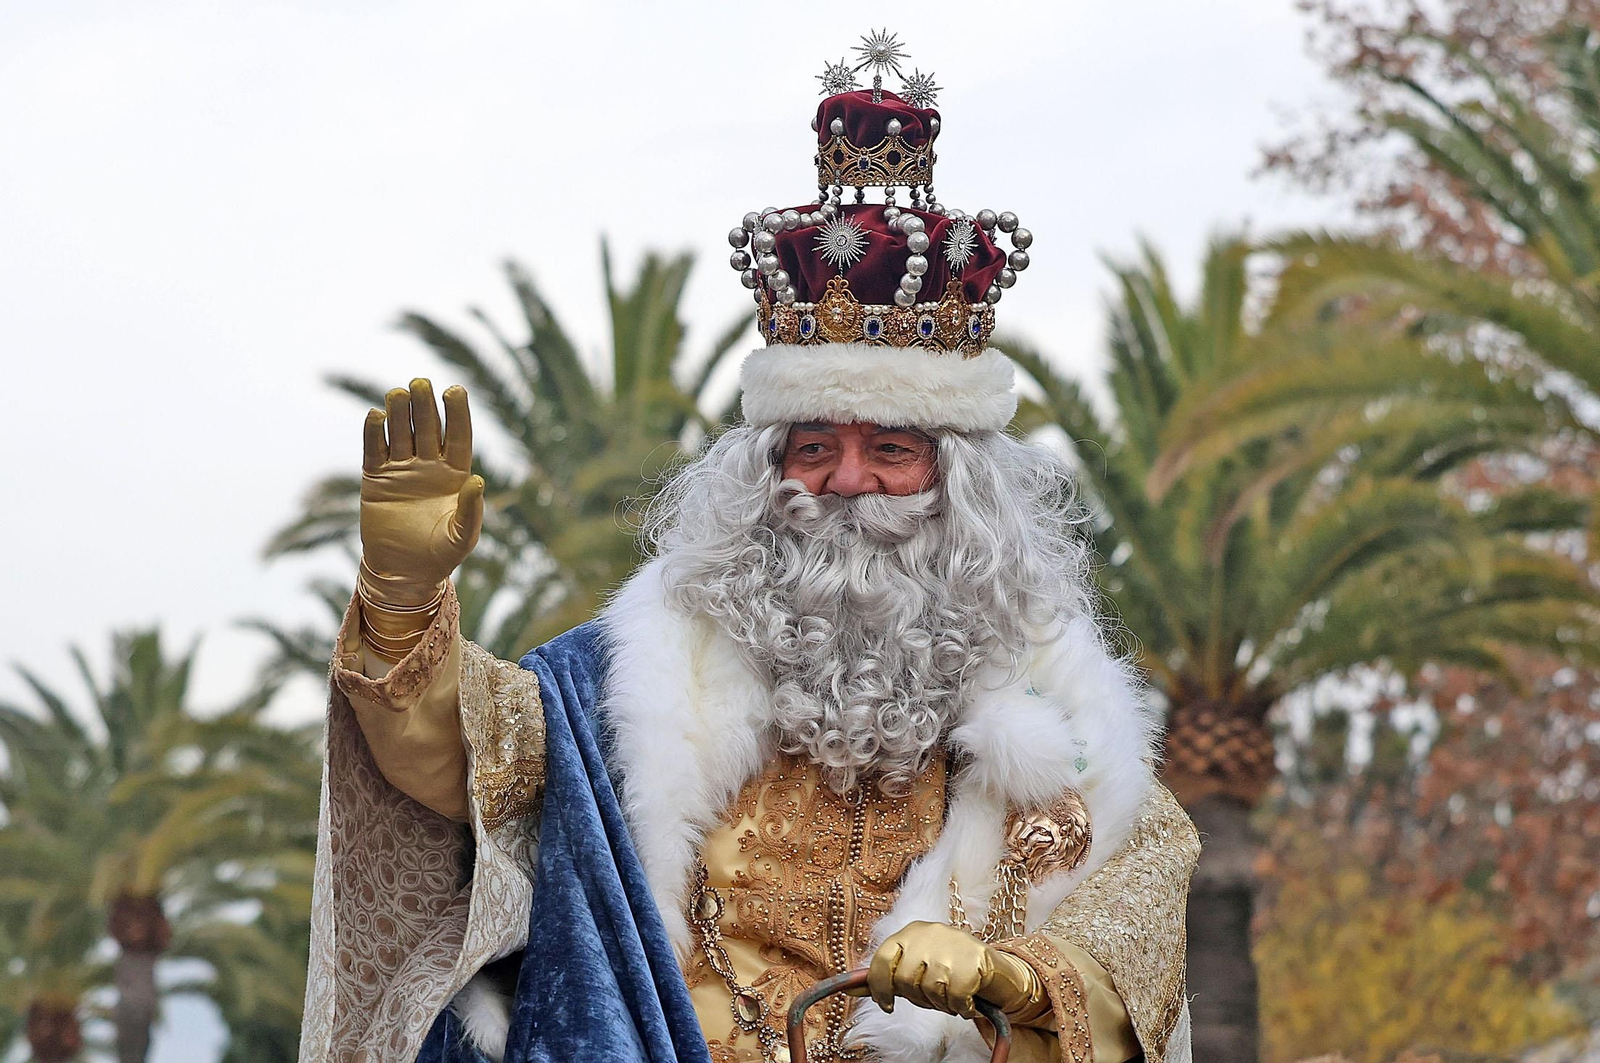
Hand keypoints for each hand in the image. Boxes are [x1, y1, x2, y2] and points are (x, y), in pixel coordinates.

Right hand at [360, 378, 482, 607]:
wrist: (405, 572)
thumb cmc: (442, 555)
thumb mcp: (462, 536)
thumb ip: (471, 510)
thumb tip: (478, 481)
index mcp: (455, 473)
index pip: (458, 436)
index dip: (457, 413)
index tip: (455, 390)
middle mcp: (429, 465)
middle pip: (427, 428)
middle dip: (425, 405)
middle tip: (421, 383)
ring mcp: (402, 469)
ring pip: (401, 433)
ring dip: (399, 412)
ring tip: (398, 393)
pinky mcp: (376, 479)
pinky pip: (374, 450)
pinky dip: (373, 433)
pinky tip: (375, 416)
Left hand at [863, 921, 1044, 1020]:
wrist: (996, 969)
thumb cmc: (949, 968)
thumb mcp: (916, 966)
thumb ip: (886, 976)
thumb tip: (849, 988)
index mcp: (911, 931)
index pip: (881, 958)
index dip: (879, 987)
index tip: (886, 1004)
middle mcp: (929, 933)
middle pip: (904, 980)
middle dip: (916, 998)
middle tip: (932, 997)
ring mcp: (951, 946)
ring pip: (929, 991)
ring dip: (940, 1004)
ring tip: (951, 996)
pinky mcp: (973, 963)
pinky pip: (954, 999)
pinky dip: (960, 1008)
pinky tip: (966, 1001)